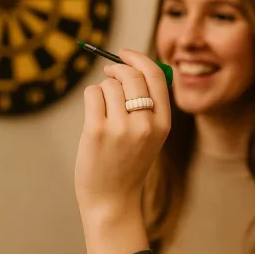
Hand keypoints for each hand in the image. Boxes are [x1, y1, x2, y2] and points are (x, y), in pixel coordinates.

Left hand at [74, 48, 170, 253]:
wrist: (112, 200)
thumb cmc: (128, 164)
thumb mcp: (151, 136)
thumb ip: (148, 105)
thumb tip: (132, 66)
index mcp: (163, 123)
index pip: (156, 76)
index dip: (138, 58)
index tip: (124, 53)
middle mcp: (146, 124)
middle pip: (131, 75)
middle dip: (116, 69)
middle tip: (108, 73)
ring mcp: (121, 127)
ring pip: (108, 85)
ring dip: (102, 92)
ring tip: (103, 114)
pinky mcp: (97, 131)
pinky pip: (92, 95)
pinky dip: (91, 99)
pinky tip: (93, 118)